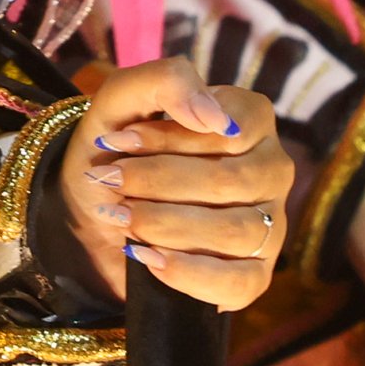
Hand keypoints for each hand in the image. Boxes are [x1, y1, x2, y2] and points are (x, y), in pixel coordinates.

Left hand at [57, 58, 293, 311]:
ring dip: (168, 225)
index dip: (167, 138)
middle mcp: (271, 170)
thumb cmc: (117, 148)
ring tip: (122, 217)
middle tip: (109, 181)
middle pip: (233, 181)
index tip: (117, 141)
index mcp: (250, 119)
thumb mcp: (122, 102)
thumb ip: (165, 82)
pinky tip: (147, 258)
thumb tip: (215, 116)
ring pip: (239, 231)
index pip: (227, 129)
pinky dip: (187, 273)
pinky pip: (240, 283)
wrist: (93, 209)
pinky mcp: (254, 273)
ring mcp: (270, 225)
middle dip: (160, 183)